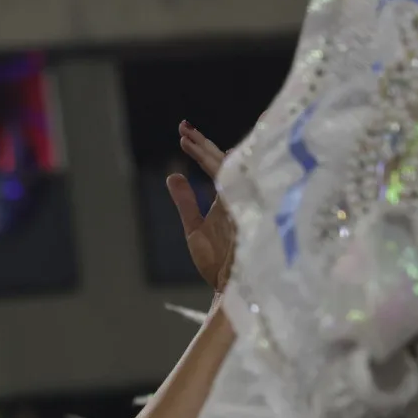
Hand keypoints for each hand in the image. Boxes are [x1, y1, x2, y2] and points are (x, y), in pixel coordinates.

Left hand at [167, 120, 236, 292]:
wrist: (231, 290)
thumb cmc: (217, 263)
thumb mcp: (195, 228)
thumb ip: (186, 202)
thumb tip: (173, 175)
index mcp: (225, 199)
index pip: (214, 166)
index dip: (199, 149)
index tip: (183, 133)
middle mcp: (235, 198)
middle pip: (222, 162)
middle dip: (202, 143)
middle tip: (182, 126)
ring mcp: (241, 206)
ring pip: (230, 170)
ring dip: (209, 152)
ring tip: (190, 135)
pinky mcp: (244, 217)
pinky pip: (236, 190)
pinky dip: (227, 173)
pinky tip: (216, 157)